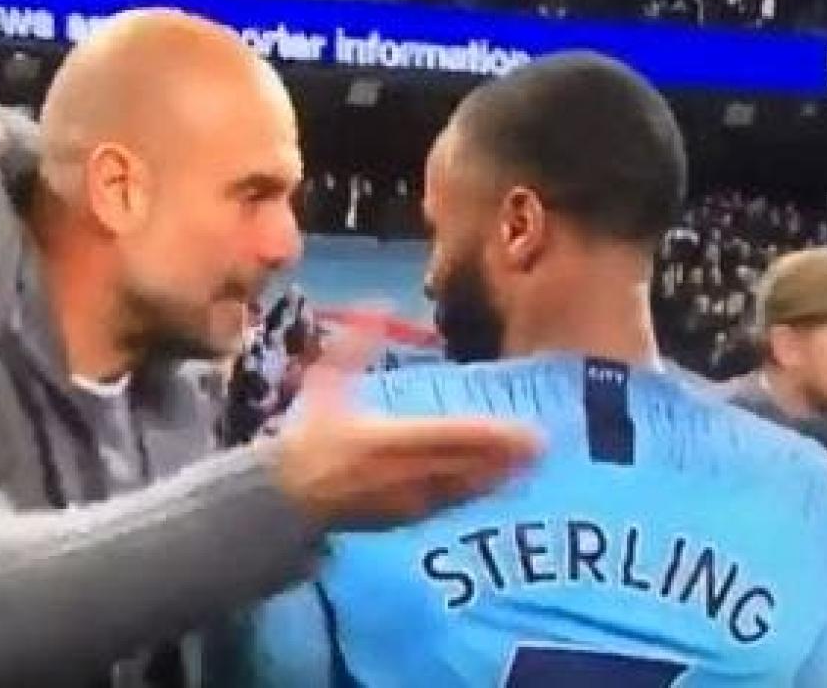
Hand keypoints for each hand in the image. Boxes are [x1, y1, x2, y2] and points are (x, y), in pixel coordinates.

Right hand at [273, 312, 539, 527]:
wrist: (284, 495)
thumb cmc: (307, 437)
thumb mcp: (326, 387)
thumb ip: (352, 348)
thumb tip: (376, 307)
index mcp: (384, 438)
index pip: (448, 435)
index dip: (490, 434)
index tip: (524, 429)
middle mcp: (401, 472)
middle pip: (463, 463)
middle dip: (504, 456)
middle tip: (542, 446)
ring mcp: (405, 499)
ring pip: (460, 488)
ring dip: (496, 478)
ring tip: (528, 466)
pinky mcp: (403, 518)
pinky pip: (447, 505)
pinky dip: (474, 495)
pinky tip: (493, 487)